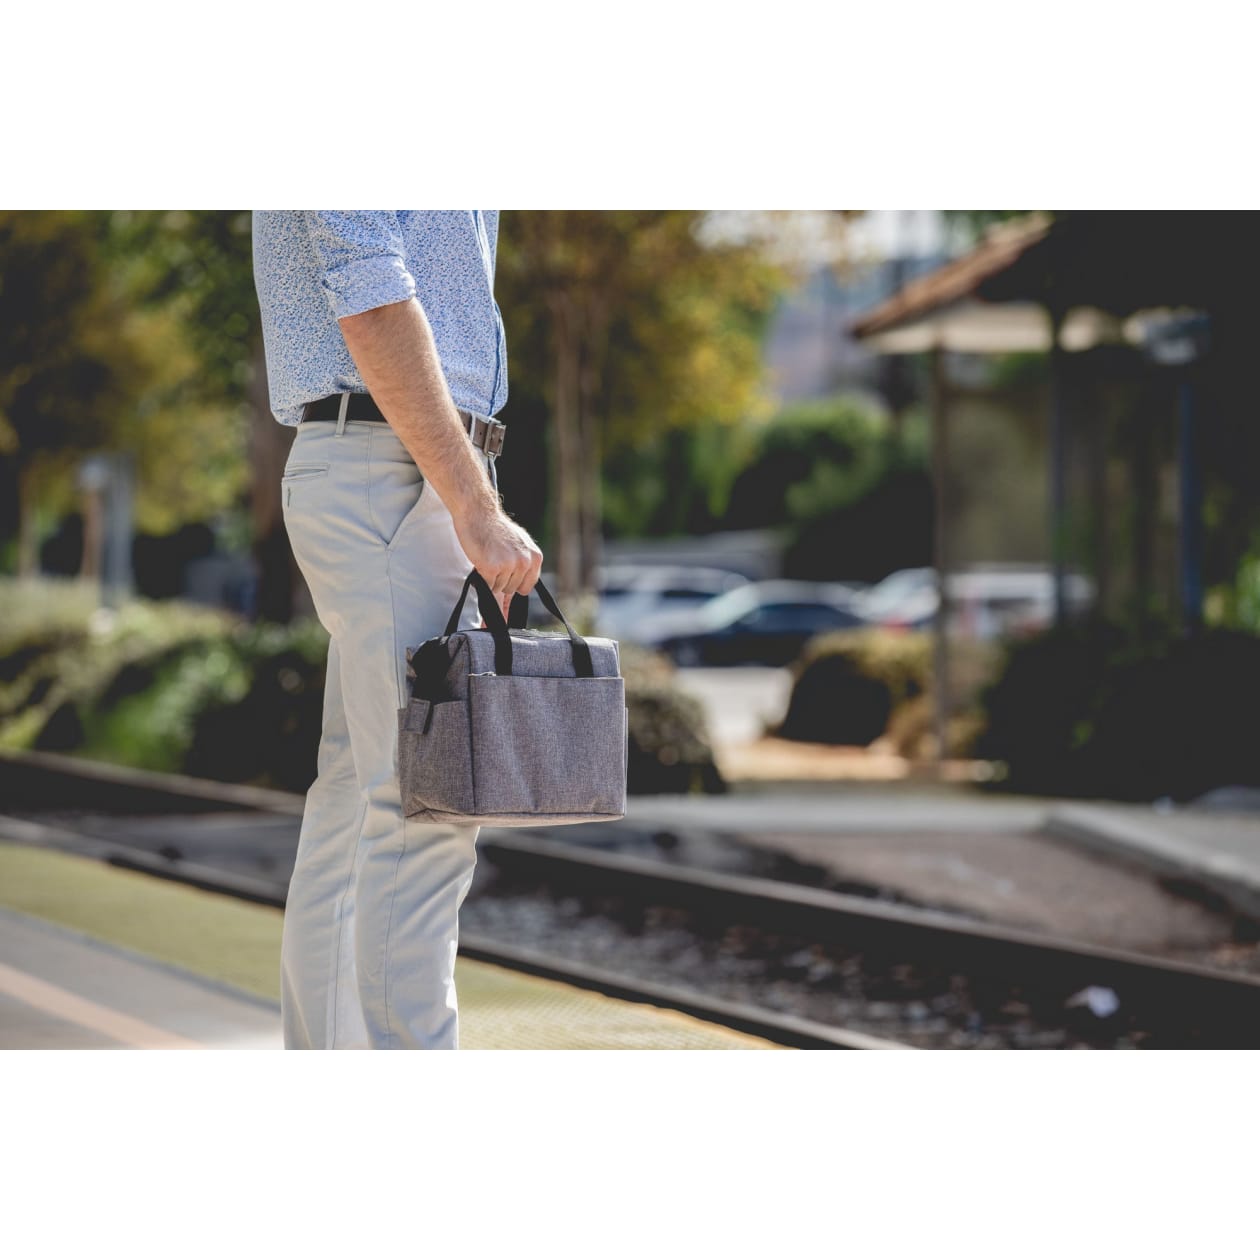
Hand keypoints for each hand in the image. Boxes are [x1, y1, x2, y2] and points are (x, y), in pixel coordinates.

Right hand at [450, 504, 542, 623]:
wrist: (479, 513)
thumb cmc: (495, 528)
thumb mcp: (520, 544)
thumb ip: (526, 562)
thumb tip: (525, 587)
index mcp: (535, 557)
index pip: (527, 587)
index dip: (514, 583)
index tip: (505, 574)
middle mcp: (525, 562)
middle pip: (512, 589)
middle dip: (501, 580)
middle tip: (494, 560)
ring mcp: (509, 565)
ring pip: (499, 588)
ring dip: (491, 578)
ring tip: (488, 558)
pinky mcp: (493, 567)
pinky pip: (488, 585)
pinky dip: (482, 577)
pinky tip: (481, 560)